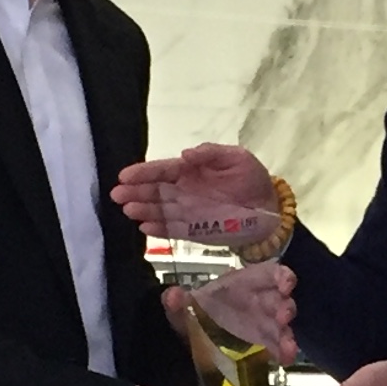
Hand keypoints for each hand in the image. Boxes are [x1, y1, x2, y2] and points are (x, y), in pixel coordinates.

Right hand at [113, 142, 281, 245]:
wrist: (269, 210)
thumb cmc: (252, 179)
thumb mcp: (236, 158)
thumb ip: (210, 153)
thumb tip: (184, 153)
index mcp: (190, 170)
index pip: (162, 170)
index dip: (143, 172)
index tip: (124, 176)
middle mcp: (183, 191)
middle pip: (155, 191)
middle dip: (135, 192)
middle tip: (117, 195)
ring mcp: (186, 212)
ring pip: (159, 211)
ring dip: (143, 211)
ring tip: (128, 210)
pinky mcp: (193, 231)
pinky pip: (171, 230)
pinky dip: (158, 230)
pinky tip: (144, 228)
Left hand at [182, 258, 296, 364]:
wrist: (192, 340)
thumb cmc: (195, 314)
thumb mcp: (182, 307)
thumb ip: (177, 301)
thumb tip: (172, 296)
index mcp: (245, 285)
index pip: (271, 274)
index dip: (283, 277)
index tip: (286, 285)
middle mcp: (261, 302)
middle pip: (282, 301)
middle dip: (286, 307)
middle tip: (282, 317)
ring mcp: (265, 326)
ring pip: (284, 326)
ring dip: (288, 333)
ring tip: (286, 345)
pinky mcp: (265, 347)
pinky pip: (280, 348)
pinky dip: (284, 352)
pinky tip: (284, 357)